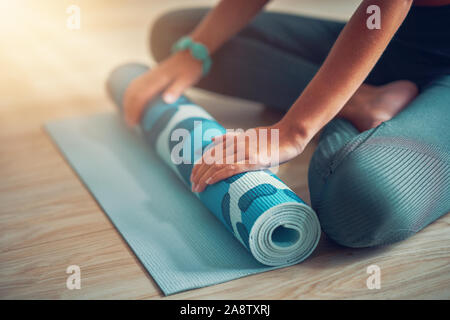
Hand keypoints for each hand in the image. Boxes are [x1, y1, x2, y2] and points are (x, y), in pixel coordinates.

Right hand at [123, 50, 202, 124]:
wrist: (191, 54)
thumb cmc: (190, 69)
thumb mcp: (186, 80)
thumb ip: (176, 89)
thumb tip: (166, 100)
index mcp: (157, 80)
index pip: (140, 96)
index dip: (135, 110)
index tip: (134, 122)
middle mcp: (150, 77)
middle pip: (132, 94)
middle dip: (128, 109)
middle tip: (130, 124)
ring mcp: (149, 75)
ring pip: (132, 89)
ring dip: (127, 102)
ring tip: (129, 116)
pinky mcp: (150, 75)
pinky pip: (135, 85)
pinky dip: (130, 95)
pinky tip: (131, 102)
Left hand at [190, 120, 306, 192]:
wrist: (290, 135)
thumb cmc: (271, 138)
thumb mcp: (248, 135)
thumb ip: (230, 137)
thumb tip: (213, 138)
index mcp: (233, 140)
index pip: (209, 153)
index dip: (199, 165)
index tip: (193, 176)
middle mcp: (236, 144)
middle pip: (210, 159)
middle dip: (198, 174)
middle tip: (193, 187)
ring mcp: (245, 152)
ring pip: (217, 164)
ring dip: (204, 177)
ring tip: (198, 188)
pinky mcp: (254, 160)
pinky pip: (231, 168)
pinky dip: (218, 175)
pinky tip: (210, 182)